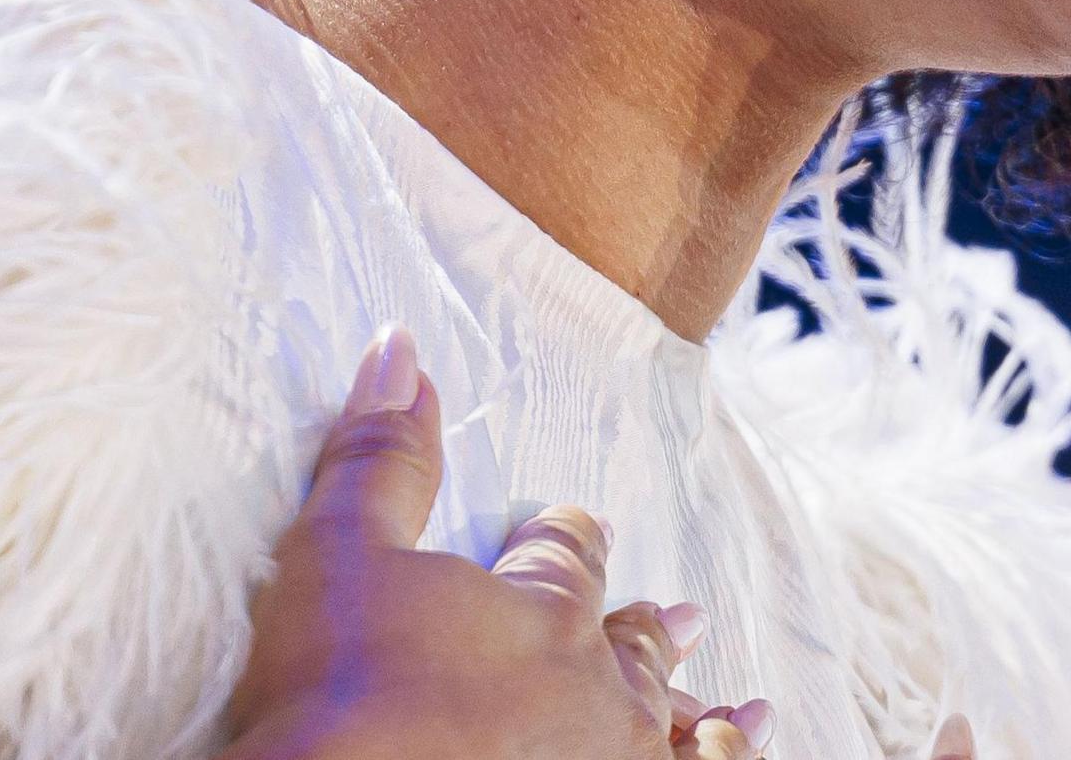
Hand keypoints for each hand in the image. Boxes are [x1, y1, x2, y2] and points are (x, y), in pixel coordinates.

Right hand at [224, 329, 774, 759]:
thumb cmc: (328, 693)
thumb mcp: (336, 553)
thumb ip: (382, 459)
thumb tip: (400, 351)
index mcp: (544, 613)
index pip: (568, 559)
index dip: (563, 541)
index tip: (566, 527)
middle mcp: (595, 692)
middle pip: (633, 649)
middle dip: (647, 629)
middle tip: (681, 615)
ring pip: (669, 730)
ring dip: (704, 717)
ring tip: (743, 710)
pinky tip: (731, 756)